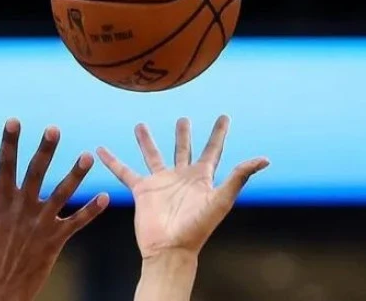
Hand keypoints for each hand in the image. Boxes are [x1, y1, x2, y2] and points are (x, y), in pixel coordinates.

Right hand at [0, 119, 108, 300]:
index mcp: (1, 203)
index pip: (4, 166)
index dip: (9, 143)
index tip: (13, 121)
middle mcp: (22, 209)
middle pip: (36, 174)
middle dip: (45, 151)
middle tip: (54, 128)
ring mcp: (41, 224)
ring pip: (62, 194)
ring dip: (76, 175)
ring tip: (89, 156)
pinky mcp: (56, 239)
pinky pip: (77, 222)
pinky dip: (91, 211)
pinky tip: (105, 197)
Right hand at [97, 115, 267, 259]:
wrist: (170, 248)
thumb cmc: (198, 227)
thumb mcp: (221, 199)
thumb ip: (239, 177)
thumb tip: (264, 159)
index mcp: (202, 177)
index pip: (213, 150)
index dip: (219, 133)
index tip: (224, 116)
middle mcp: (181, 177)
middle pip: (183, 149)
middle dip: (183, 134)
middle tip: (183, 119)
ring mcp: (161, 182)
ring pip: (153, 155)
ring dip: (147, 141)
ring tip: (140, 124)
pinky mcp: (142, 190)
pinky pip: (125, 171)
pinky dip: (113, 161)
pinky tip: (101, 150)